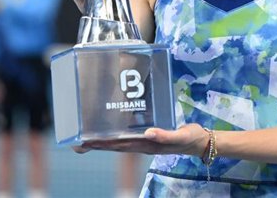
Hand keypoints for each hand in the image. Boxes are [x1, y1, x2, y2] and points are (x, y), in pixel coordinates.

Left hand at [72, 124, 208, 156]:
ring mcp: (144, 141)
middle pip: (114, 146)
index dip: (101, 144)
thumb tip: (148, 133)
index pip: (118, 145)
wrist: (200, 141)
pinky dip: (116, 135)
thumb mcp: (180, 136)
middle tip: (76, 144)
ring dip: (102, 142)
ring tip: (86, 139)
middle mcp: (142, 144)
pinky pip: (128, 136)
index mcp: (146, 144)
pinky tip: (110, 131)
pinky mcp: (148, 136)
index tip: (83, 143)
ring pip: (118, 142)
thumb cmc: (190, 138)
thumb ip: (165, 135)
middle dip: (95, 145)